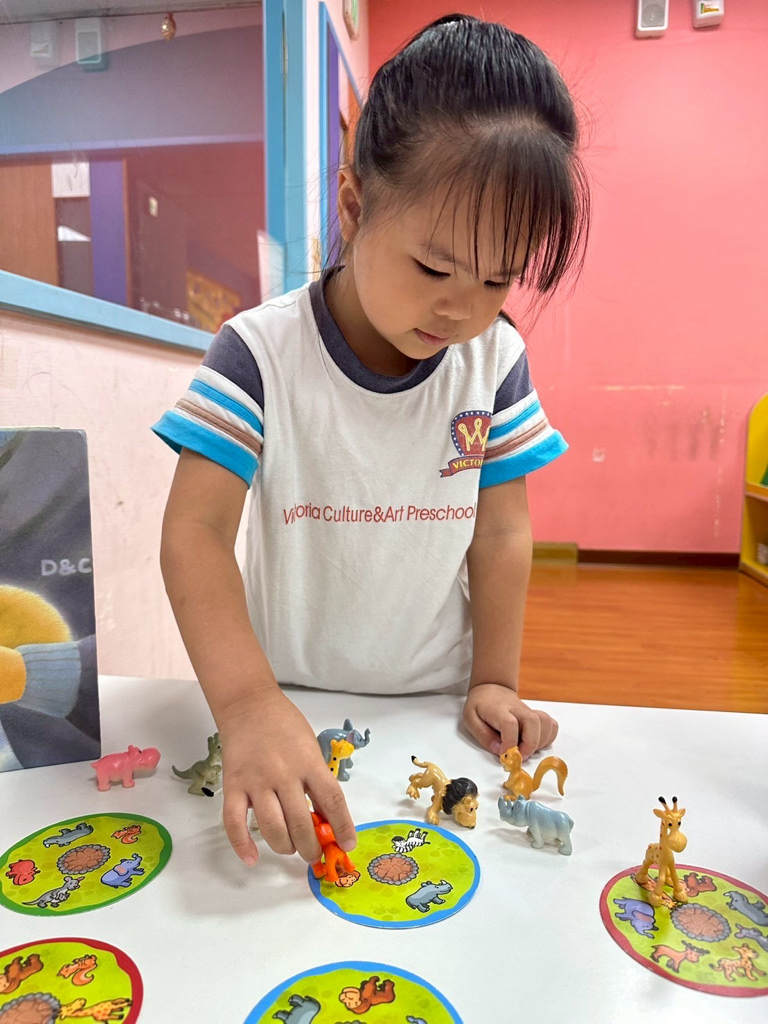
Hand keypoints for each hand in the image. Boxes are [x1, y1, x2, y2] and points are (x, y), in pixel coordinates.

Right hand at [216, 689, 355, 865]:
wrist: (249, 705)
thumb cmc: (285, 725)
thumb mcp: (311, 747)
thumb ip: (318, 779)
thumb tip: (327, 818)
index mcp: (309, 762)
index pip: (333, 801)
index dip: (343, 828)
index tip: (347, 845)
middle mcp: (284, 774)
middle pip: (301, 823)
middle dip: (311, 847)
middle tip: (314, 854)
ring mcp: (256, 782)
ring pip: (272, 828)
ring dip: (285, 847)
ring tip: (291, 849)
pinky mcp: (232, 786)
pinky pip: (234, 823)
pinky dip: (242, 845)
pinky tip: (252, 858)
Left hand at [462, 682, 557, 760]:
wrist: (492, 688)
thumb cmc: (481, 705)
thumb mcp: (470, 718)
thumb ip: (483, 735)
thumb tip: (498, 750)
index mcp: (499, 710)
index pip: (509, 724)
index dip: (509, 742)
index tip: (505, 756)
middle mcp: (518, 709)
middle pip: (533, 722)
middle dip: (529, 745)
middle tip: (519, 757)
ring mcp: (529, 712)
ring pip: (546, 724)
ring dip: (540, 742)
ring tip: (526, 751)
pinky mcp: (537, 716)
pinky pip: (551, 726)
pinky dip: (548, 738)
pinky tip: (536, 744)